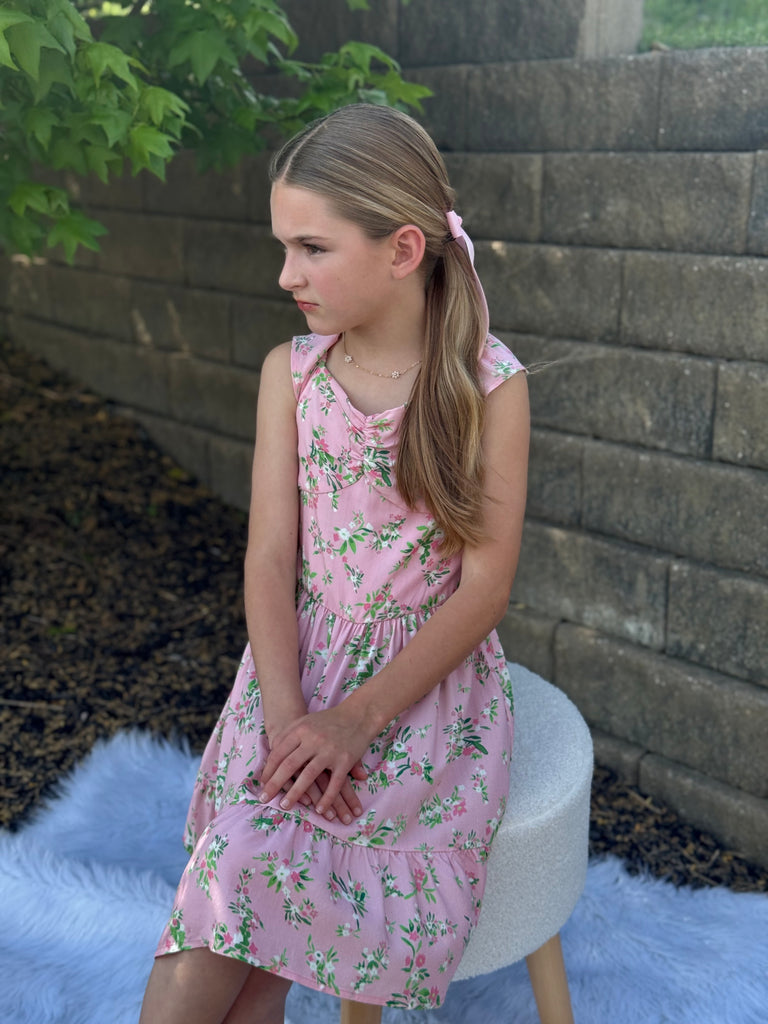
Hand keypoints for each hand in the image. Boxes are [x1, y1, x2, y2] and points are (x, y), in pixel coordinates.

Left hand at [258, 705, 370, 821]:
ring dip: (295, 793)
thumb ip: (288, 735)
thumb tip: (270, 753)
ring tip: (284, 806)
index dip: (269, 769)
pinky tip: (319, 810)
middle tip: (264, 798)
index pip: (279, 752)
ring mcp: (330, 751)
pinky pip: (334, 783)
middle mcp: (314, 740)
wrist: (359, 715)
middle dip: (275, 784)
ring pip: (309, 776)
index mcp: (301, 729)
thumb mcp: (305, 721)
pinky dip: (326, 798)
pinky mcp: (345, 760)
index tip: (262, 783)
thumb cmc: (328, 720)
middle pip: (289, 765)